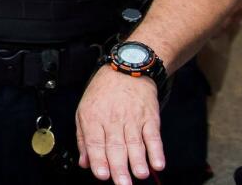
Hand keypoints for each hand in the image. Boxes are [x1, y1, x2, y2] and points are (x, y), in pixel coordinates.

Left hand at [75, 66, 163, 184]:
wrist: (127, 69)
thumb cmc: (103, 92)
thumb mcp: (84, 110)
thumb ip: (83, 139)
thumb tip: (85, 163)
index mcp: (93, 118)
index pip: (95, 142)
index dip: (99, 159)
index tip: (102, 175)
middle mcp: (112, 119)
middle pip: (115, 146)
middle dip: (119, 167)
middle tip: (121, 183)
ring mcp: (133, 119)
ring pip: (135, 143)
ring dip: (138, 160)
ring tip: (139, 174)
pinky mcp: (150, 118)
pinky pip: (154, 136)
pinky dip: (157, 151)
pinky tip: (158, 163)